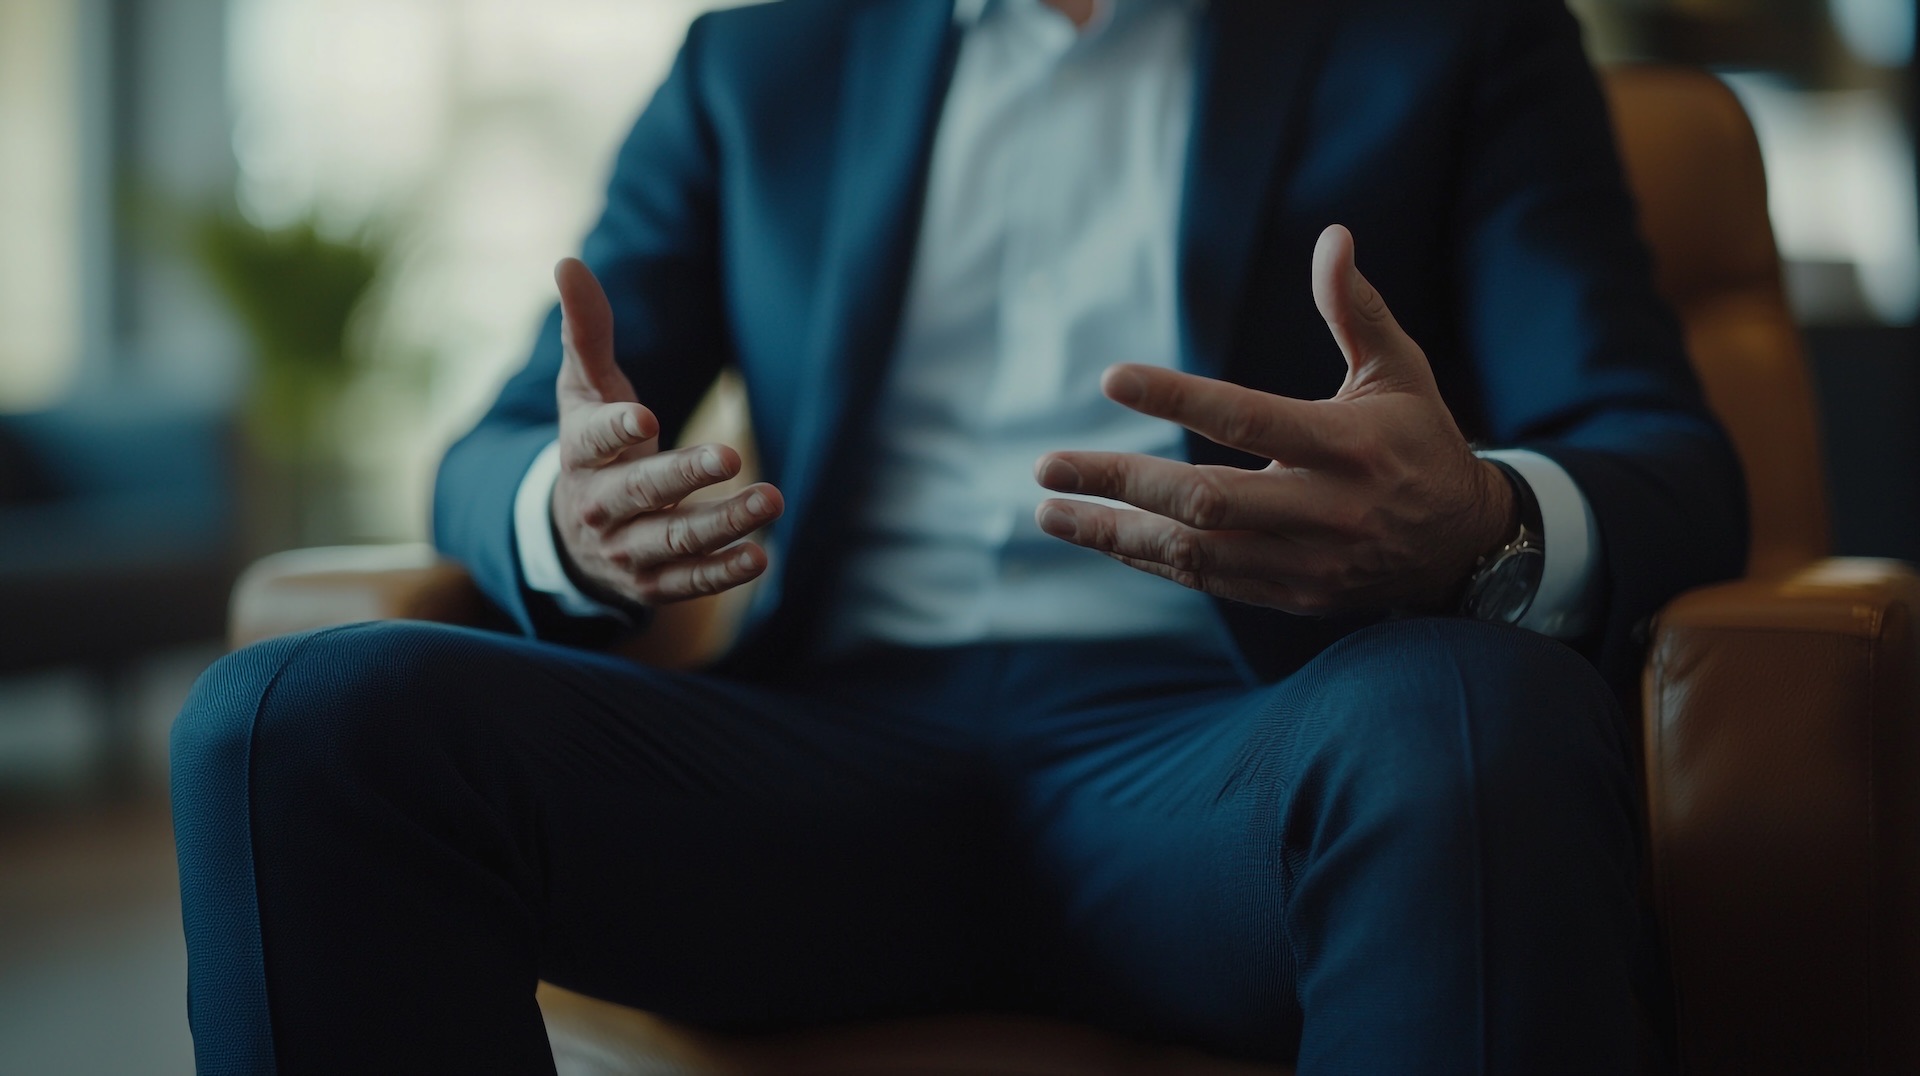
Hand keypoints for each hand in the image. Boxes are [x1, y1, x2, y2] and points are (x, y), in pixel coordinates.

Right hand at [549, 258, 782, 606]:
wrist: (572, 534)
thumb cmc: (591, 442)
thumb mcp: (584, 388)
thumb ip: (586, 330)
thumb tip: (568, 261)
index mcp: (580, 453)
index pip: (593, 440)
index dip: (617, 429)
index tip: (644, 418)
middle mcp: (598, 507)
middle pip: (640, 493)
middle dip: (685, 476)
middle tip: (732, 457)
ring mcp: (625, 550)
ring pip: (673, 540)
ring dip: (722, 525)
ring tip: (770, 502)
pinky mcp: (652, 584)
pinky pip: (690, 581)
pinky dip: (723, 573)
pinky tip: (760, 557)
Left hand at [1034, 225, 1514, 616]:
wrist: (1465, 547)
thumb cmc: (1420, 442)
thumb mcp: (1400, 371)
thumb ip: (1356, 309)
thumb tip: (1333, 237)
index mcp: (1349, 446)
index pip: (1249, 419)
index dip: (1179, 399)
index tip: (1112, 379)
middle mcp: (1325, 510)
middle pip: (1205, 499)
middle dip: (1120, 483)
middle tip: (1048, 465)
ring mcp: (1306, 561)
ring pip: (1194, 551)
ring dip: (1115, 533)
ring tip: (1051, 509)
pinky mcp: (1291, 595)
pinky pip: (1207, 580)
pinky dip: (1149, 559)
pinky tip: (1102, 535)